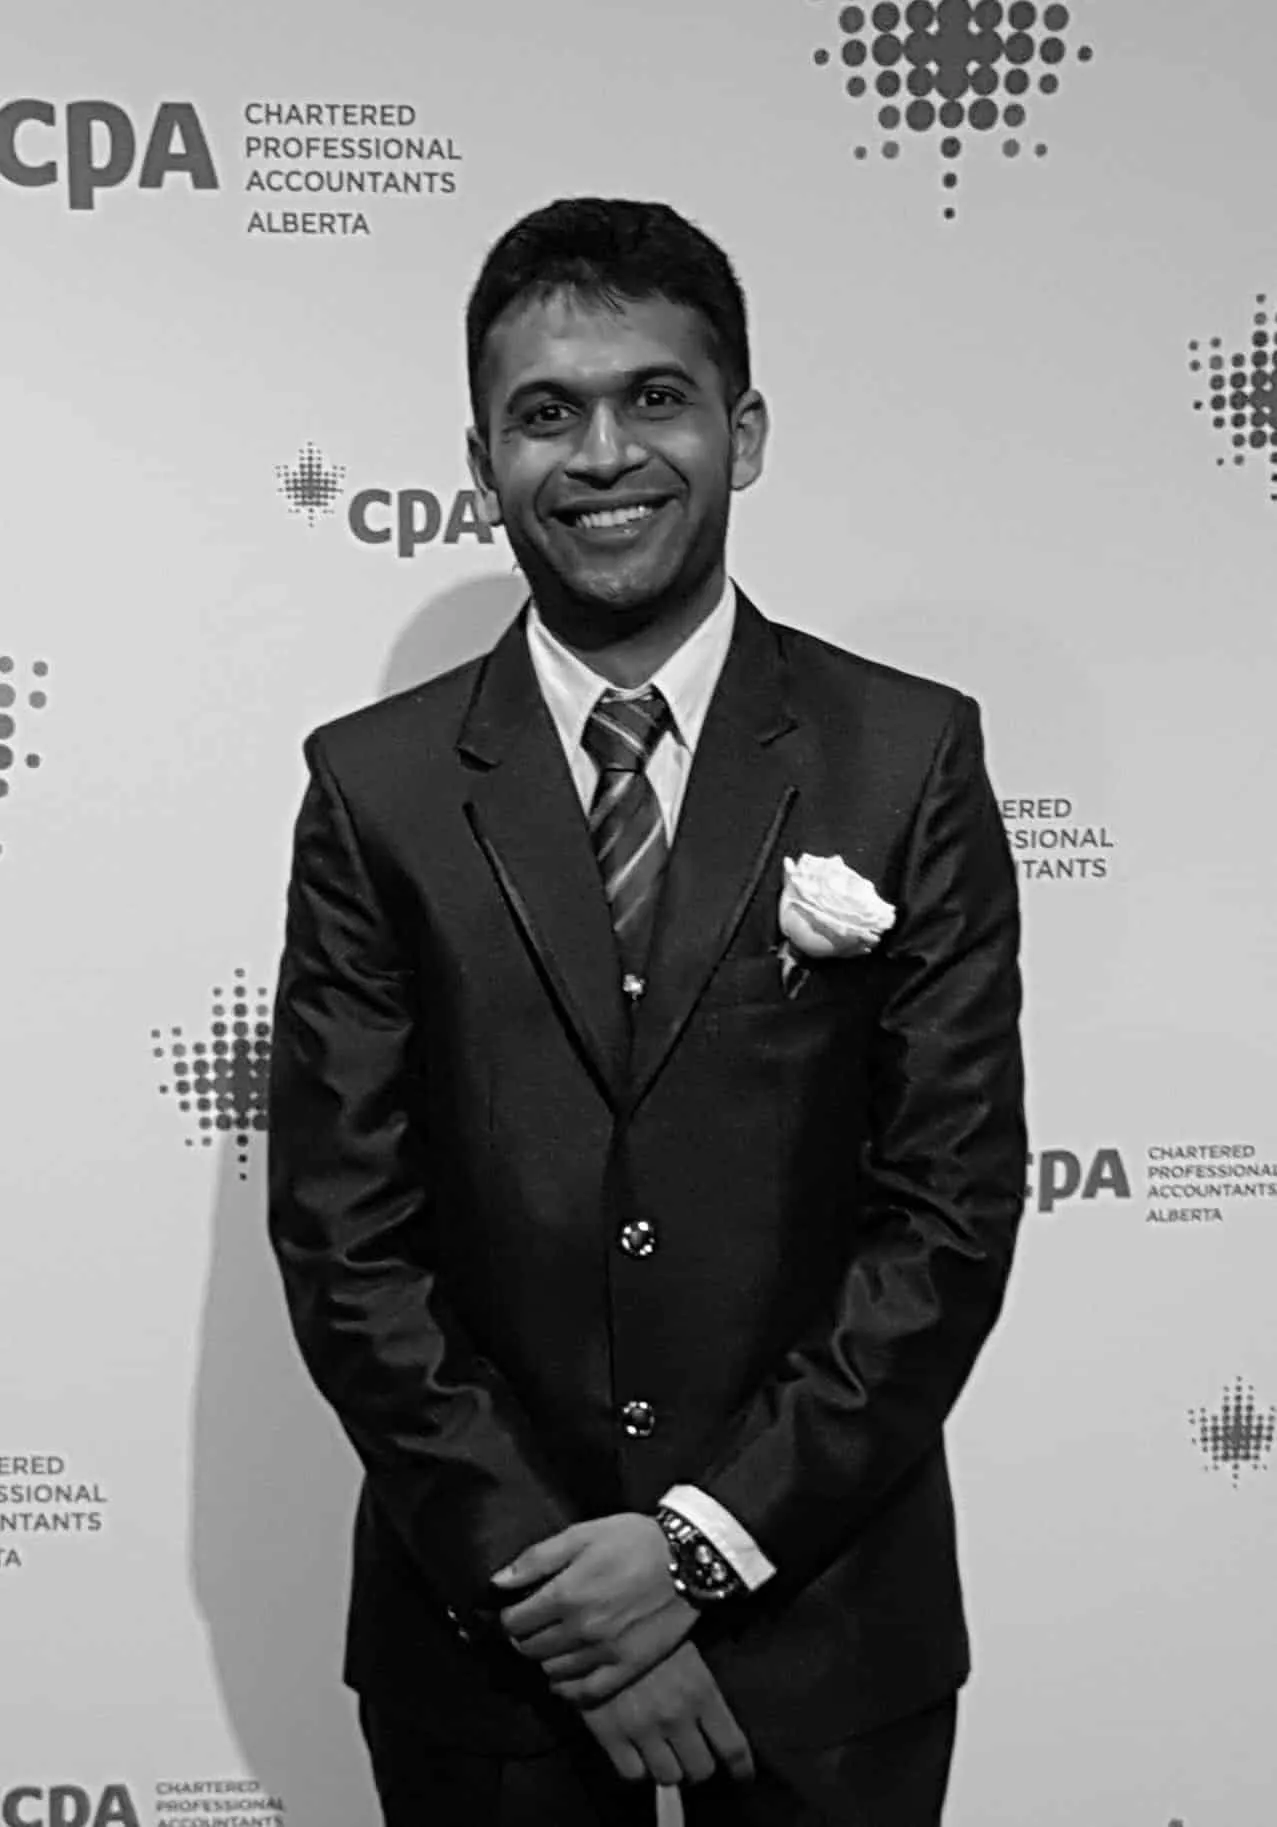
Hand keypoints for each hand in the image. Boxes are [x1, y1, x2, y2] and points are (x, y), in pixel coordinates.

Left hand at [493, 1513, 697, 1701]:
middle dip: (524, 1636)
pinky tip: (566, 1675)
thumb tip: (497, 1582)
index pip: (515, 1622)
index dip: (508, 1616)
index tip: (514, 1610)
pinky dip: (568, 1687)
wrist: (689, 1561)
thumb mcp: (582, 1534)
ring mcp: (604, 1653)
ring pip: (552, 1671)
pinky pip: (584, 1692)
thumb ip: (537, 1559)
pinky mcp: (627, 1668)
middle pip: (530, 1648)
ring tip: (553, 1643)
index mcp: (565, 1594)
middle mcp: (580, 1629)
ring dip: (545, 1658)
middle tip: (533, 1625)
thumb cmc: (633, 1540)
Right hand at [579, 1640, 755, 1787]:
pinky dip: (638, 1768)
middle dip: (699, 1764)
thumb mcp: (686, 1647)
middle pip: (701, 1770)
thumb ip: (701, 1688)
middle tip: (692, 1753)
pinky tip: (638, 1753)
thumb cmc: (649, 1625)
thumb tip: (715, 1721)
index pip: (733, 1747)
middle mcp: (676, 1715)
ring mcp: (642, 1727)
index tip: (742, 1775)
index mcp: (701, 1690)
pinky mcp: (611, 1734)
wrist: (597, 1619)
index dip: (741, 1768)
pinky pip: (633, 1774)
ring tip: (665, 1754)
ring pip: (669, 1777)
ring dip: (670, 1768)